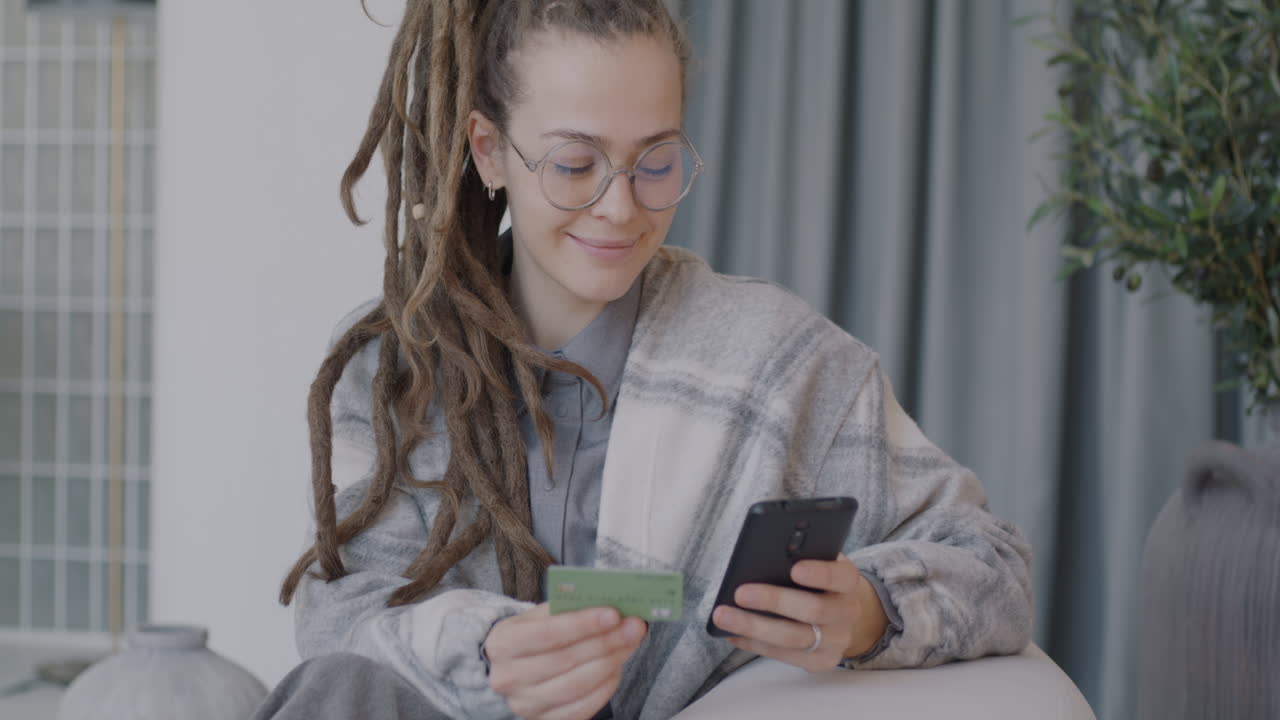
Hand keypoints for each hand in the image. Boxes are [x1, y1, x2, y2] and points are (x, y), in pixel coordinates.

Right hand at [484, 603, 647, 719]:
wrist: (508, 667)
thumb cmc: (530, 635)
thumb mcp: (537, 616)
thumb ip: (567, 610)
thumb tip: (611, 610)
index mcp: (503, 643)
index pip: (547, 634)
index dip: (582, 624)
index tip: (613, 614)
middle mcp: (509, 677)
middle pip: (566, 660)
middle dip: (606, 642)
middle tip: (633, 627)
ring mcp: (525, 704)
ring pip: (577, 686)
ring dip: (610, 662)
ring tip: (629, 644)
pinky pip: (581, 708)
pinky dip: (604, 688)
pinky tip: (616, 668)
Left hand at [710, 554, 888, 671]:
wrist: (842, 613)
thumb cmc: (819, 580)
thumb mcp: (819, 562)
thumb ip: (801, 556)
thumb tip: (759, 552)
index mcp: (848, 582)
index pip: (841, 576)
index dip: (820, 573)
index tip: (795, 568)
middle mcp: (847, 613)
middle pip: (813, 610)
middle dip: (774, 600)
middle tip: (740, 592)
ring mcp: (835, 641)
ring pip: (792, 638)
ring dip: (753, 627)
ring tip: (723, 615)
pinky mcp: (819, 662)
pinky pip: (782, 656)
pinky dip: (753, 643)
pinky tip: (730, 632)